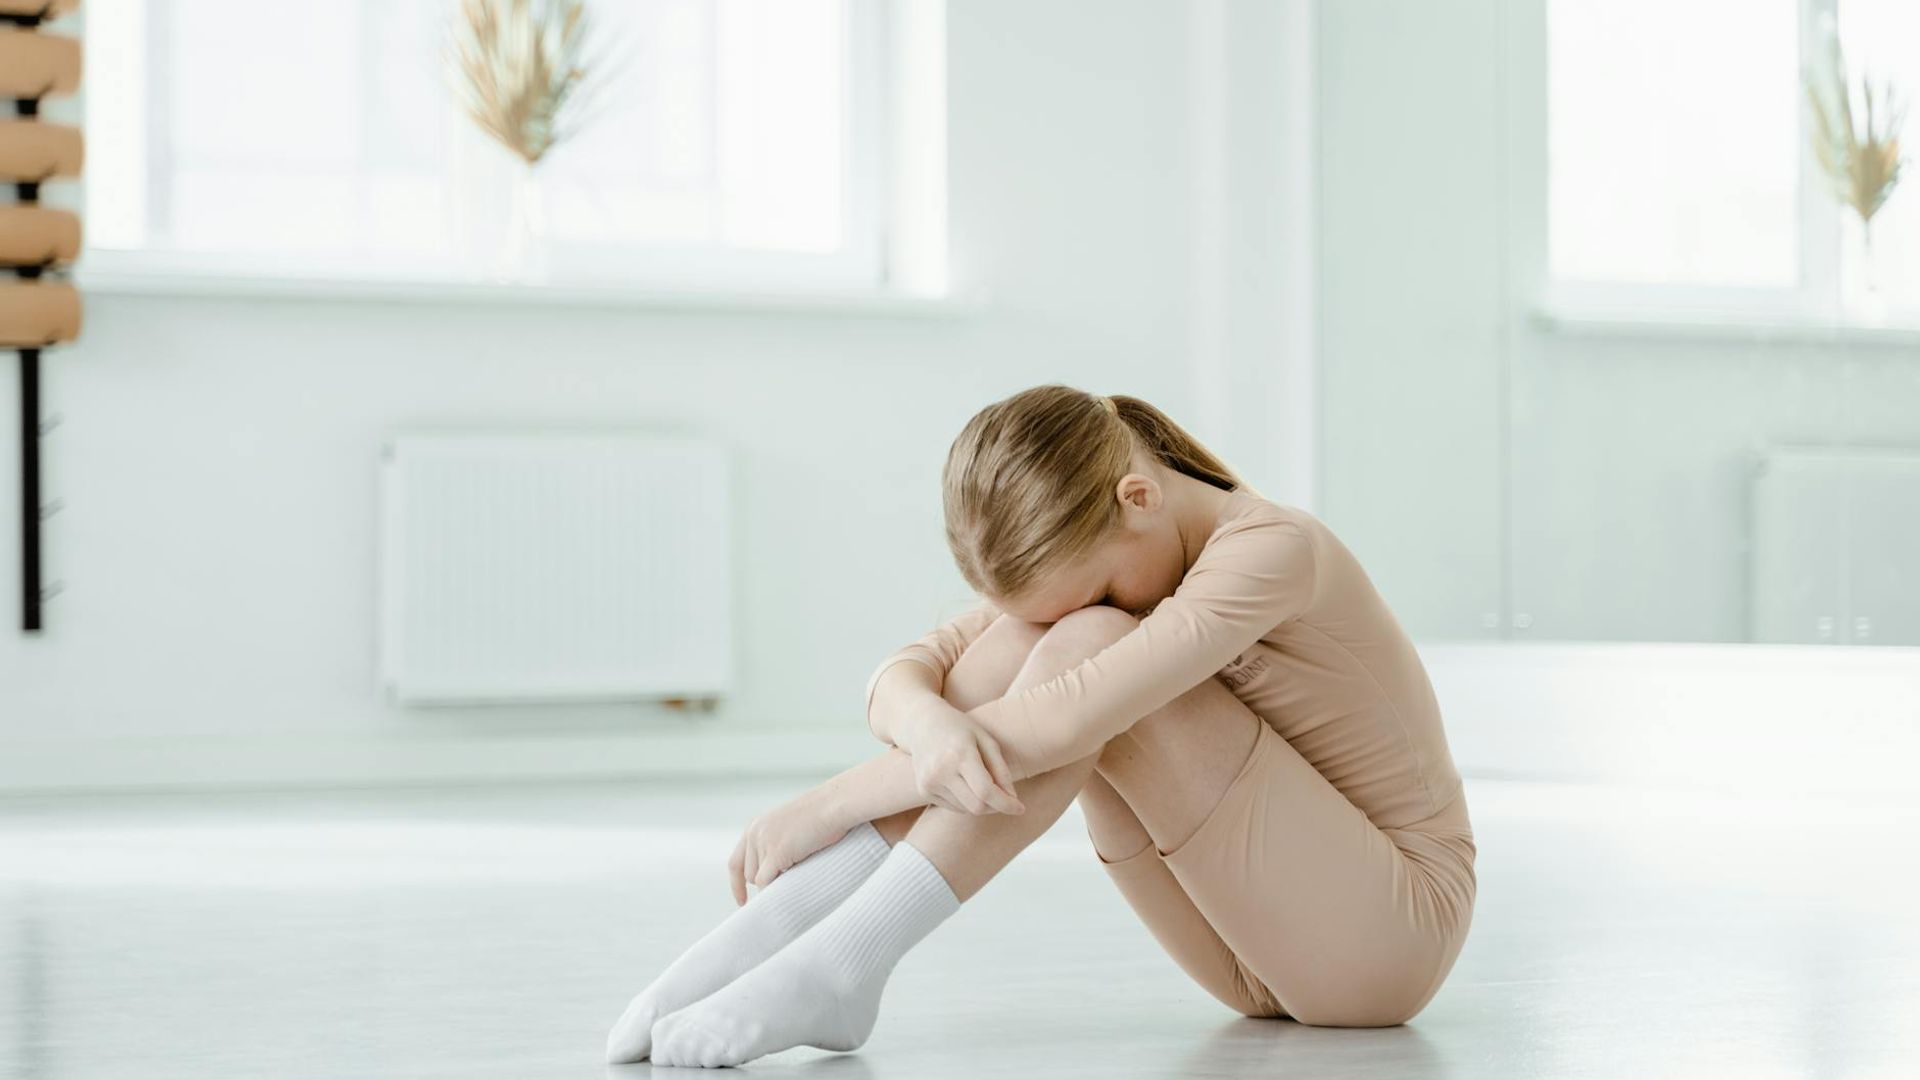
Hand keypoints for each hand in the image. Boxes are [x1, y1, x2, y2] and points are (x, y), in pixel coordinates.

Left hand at [727, 789, 850, 905]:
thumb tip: (775, 873)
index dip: (736, 884)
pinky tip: (793, 882)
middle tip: (787, 882)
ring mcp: (763, 843)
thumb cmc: (821, 816)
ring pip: (758, 880)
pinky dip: (777, 888)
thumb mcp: (789, 827)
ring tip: (797, 873)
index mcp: (755, 826)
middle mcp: (754, 834)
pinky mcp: (775, 853)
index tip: (742, 901)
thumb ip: (776, 844)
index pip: (736, 862)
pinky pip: (766, 881)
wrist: (834, 805)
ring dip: (775, 883)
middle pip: (748, 874)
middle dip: (765, 881)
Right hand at [895, 700, 1025, 816]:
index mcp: (960, 754)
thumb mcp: (985, 739)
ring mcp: (929, 782)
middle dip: (995, 806)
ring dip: (980, 803)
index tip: (1021, 809)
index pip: (985, 791)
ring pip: (965, 809)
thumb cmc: (959, 728)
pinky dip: (965, 801)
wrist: (922, 723)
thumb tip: (1012, 798)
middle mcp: (941, 771)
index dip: (1006, 804)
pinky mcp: (923, 790)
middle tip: (1005, 797)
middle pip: (977, 806)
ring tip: (981, 782)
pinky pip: (953, 807)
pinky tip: (964, 782)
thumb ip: (1000, 769)